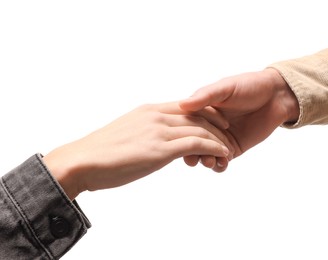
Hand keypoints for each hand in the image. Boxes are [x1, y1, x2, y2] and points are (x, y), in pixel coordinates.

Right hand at [43, 102, 233, 199]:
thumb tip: (154, 141)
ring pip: (200, 128)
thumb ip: (145, 132)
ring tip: (228, 150)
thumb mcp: (128, 133)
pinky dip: (214, 147)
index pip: (186, 106)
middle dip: (217, 126)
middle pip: (198, 115)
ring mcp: (159, 131)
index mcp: (149, 110)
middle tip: (228, 137)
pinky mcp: (160, 149)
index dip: (206, 113)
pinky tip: (223, 154)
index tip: (218, 122)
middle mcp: (157, 116)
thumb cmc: (101, 153)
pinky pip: (196, 143)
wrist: (82, 161)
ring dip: (218, 139)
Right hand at [180, 68, 298, 164]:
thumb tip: (182, 104)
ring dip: (206, 160)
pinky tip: (223, 163)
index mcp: (200, 110)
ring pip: (206, 154)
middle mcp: (207, 125)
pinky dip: (220, 165)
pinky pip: (222, 160)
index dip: (181, 135)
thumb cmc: (249, 86)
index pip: (185, 125)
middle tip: (195, 159)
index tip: (180, 143)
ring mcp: (220, 138)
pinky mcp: (233, 148)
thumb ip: (205, 97)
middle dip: (193, 153)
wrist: (275, 96)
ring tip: (211, 162)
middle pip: (193, 143)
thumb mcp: (225, 88)